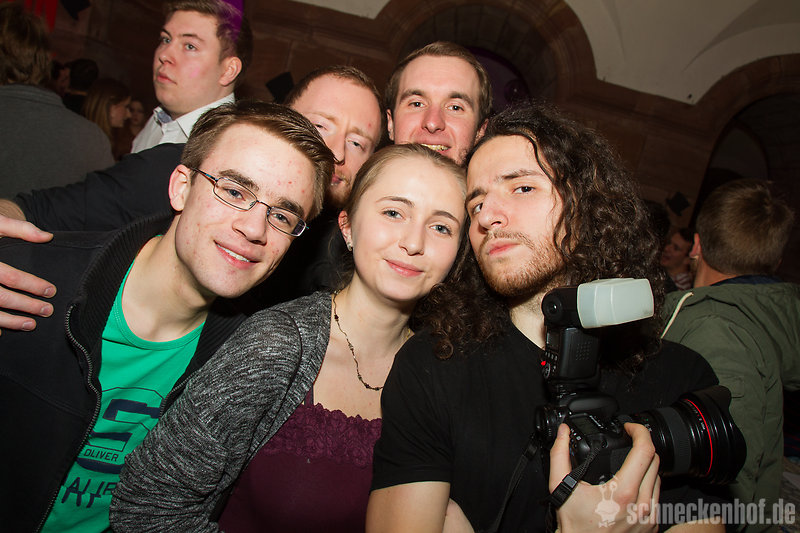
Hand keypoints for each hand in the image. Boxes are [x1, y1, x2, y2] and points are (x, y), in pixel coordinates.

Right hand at [0, 215, 54, 333]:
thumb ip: (19, 228)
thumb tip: (46, 236)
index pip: (11, 277)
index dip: (32, 285)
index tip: (50, 291)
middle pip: (1, 298)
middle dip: (26, 306)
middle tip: (47, 310)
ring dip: (10, 321)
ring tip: (31, 324)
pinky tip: (1, 331)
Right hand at [549, 422, 659, 532]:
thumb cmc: (575, 525)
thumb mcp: (561, 487)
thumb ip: (560, 455)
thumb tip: (563, 432)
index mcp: (623, 492)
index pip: (645, 450)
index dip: (639, 431)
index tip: (629, 427)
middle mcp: (642, 504)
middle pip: (655, 461)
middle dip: (642, 445)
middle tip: (628, 441)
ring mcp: (650, 517)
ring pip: (658, 478)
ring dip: (646, 466)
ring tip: (628, 464)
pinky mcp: (653, 526)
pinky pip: (657, 496)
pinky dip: (647, 485)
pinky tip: (631, 486)